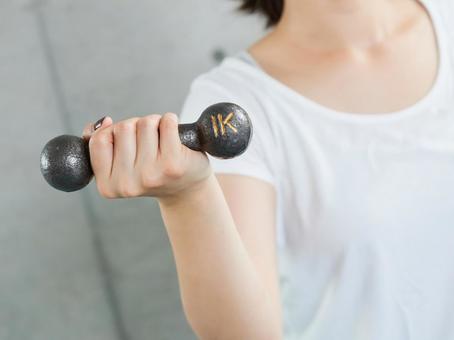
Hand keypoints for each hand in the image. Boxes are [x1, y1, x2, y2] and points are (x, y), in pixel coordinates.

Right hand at [82, 113, 211, 200]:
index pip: (99, 140)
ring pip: (144, 123)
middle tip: (148, 142)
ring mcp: (150, 175)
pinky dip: (171, 121)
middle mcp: (127, 184)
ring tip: (161, 140)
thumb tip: (104, 121)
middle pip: (123, 127)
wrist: (185, 189)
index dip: (113, 131)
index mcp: (108, 186)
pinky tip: (174, 136)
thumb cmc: (152, 172)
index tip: (127, 140)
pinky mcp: (173, 165)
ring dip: (154, 123)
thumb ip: (102, 143)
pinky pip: (167, 122)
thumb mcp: (120, 164)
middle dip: (136, 126)